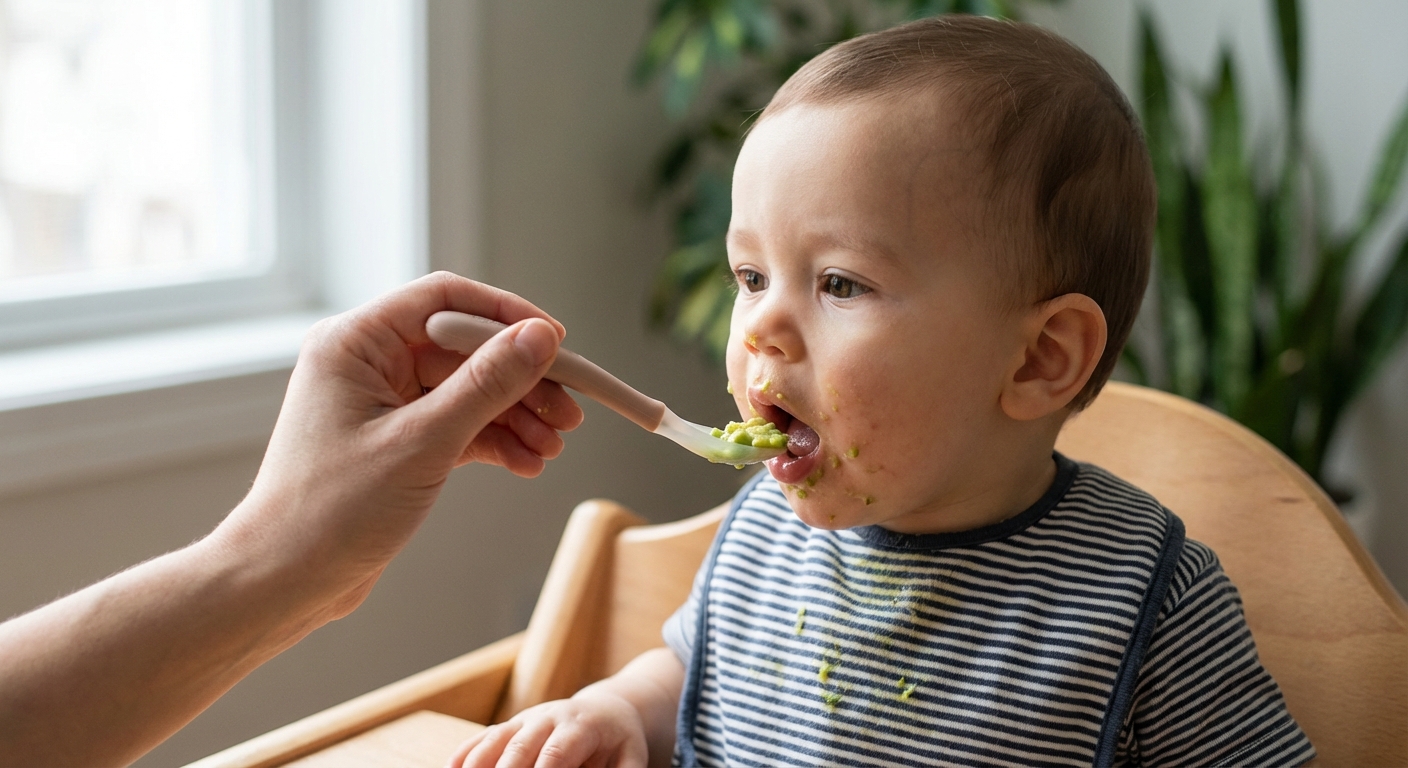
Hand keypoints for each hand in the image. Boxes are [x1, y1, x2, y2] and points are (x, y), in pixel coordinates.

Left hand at [212, 272, 583, 619]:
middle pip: (465, 350)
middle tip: (568, 410)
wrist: (284, 582)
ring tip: (553, 447)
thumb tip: (539, 338)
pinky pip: (457, 426)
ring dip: (514, 416)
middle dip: (521, 381)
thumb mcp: (422, 442)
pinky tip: (527, 462)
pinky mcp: (395, 441)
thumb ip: (486, 384)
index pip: (445, 300)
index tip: (555, 343)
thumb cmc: (328, 512)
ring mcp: (381, 403)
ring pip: (467, 391)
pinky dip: (493, 441)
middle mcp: (366, 363)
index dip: (506, 315)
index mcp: (355, 343)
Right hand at [449, 691, 648, 767]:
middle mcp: (549, 718)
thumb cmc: (620, 741)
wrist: (608, 709)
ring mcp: (526, 719)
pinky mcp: (511, 726)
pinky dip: (467, 751)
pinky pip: (485, 737)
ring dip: (478, 762)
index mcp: (581, 726)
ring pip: (497, 738)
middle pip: (520, 747)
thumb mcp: (631, 759)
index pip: (556, 753)